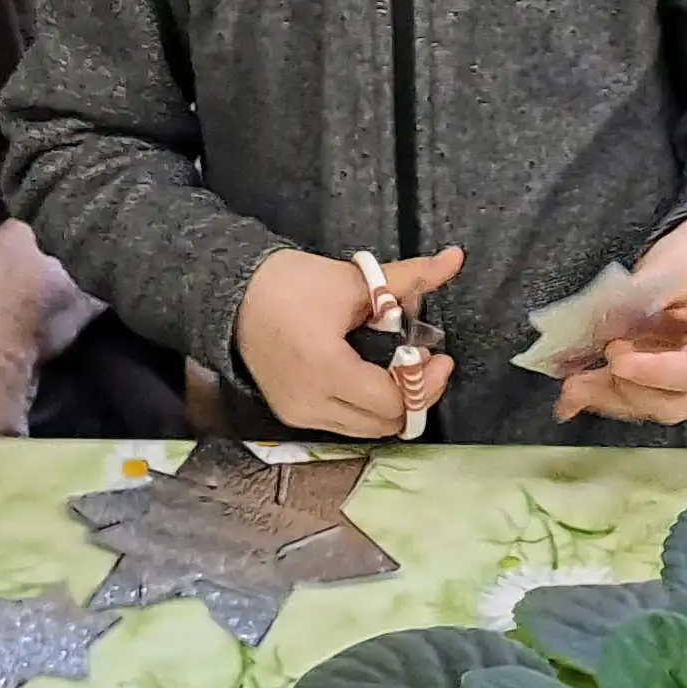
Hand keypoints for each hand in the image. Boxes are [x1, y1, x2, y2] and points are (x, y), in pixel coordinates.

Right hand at [235, 246, 463, 437]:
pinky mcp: (290, 414)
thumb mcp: (353, 279)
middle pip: (383, 423)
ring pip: (364, 429)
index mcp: (326, 370)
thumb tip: (456, 258)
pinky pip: (342, 423)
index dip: (424, 383)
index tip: (440, 356)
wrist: (230, 293)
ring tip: (402, 369)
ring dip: (391, 404)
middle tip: (427, 363)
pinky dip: (366, 407)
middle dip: (414, 396)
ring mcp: (298, 415)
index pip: (391, 400)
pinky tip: (374, 376)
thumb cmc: (288, 284)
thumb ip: (409, 277)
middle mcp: (310, 404)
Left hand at [555, 216, 686, 426]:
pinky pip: (631, 399)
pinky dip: (601, 398)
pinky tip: (568, 401)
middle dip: (623, 391)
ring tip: (569, 386)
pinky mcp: (659, 383)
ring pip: (646, 407)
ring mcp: (685, 385)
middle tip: (583, 374)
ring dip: (605, 398)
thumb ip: (637, 295)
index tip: (615, 356)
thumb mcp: (674, 266)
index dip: (652, 371)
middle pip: (668, 403)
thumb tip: (595, 319)